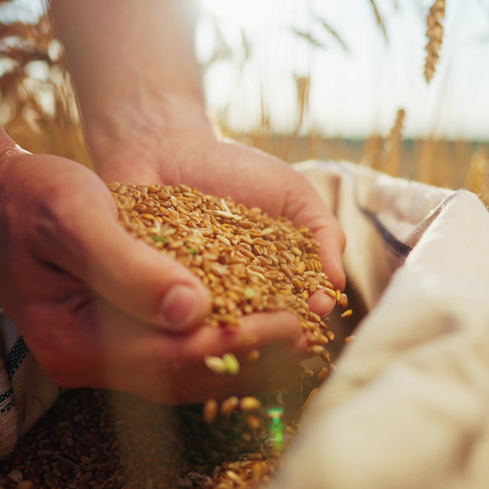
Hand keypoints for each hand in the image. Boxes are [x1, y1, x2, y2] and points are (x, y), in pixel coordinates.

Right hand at [0, 149, 311, 403]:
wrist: (0, 198)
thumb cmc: (33, 199)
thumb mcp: (76, 217)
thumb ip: (128, 265)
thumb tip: (194, 309)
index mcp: (74, 338)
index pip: (172, 355)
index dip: (239, 341)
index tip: (295, 320)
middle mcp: (88, 361)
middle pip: (187, 375)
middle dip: (255, 355)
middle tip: (313, 332)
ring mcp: (101, 354)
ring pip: (187, 372)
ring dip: (246, 355)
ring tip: (302, 335)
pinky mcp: (114, 337)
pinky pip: (177, 353)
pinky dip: (222, 342)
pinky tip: (259, 328)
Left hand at [93, 124, 346, 312]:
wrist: (170, 152)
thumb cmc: (237, 172)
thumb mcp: (293, 194)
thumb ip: (323, 234)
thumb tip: (336, 286)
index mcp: (270, 287)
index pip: (292, 315)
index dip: (303, 319)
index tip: (312, 314)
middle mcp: (233, 303)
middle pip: (255, 333)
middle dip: (269, 334)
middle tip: (278, 331)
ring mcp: (191, 303)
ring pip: (213, 334)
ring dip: (227, 337)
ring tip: (237, 328)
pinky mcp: (151, 299)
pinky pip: (166, 319)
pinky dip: (179, 320)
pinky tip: (190, 315)